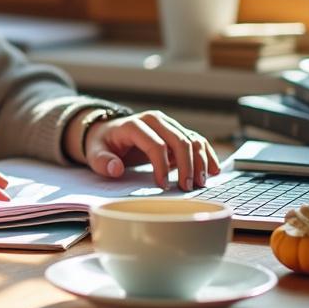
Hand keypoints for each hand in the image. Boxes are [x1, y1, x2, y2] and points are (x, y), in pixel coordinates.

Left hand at [83, 111, 221, 190]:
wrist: (108, 132)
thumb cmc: (103, 144)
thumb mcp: (95, 152)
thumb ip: (102, 161)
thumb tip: (115, 168)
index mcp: (134, 124)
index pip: (155, 144)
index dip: (161, 166)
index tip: (162, 186)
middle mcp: (155, 120)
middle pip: (179, 140)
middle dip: (187, 165)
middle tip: (188, 187)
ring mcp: (168, 124)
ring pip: (191, 139)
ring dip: (200, 161)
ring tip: (200, 183)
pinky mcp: (176, 131)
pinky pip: (196, 140)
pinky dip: (206, 154)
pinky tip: (213, 170)